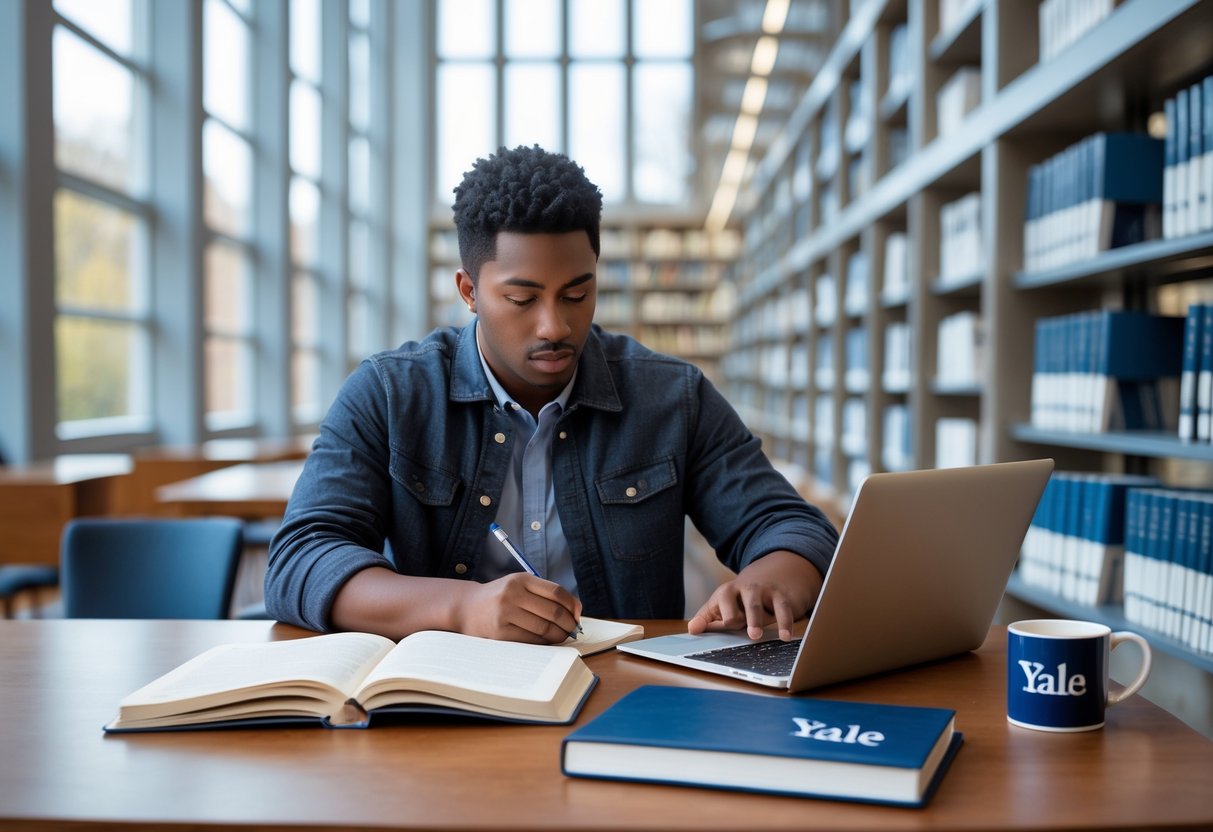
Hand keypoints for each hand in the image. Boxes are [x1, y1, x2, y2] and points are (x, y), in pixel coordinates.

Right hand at [454, 573, 582, 644]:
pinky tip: (546, 641)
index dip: (572, 605)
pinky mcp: (500, 632)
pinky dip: (544, 642)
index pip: (556, 592)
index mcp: (520, 579)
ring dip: (559, 635)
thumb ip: (543, 594)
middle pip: (553, 611)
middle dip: (568, 624)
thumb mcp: (518, 586)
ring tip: (562, 637)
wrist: (466, 608)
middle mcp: (512, 594)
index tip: (577, 614)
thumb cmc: (499, 598)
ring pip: (544, 628)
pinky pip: (531, 640)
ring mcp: (505, 613)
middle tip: (573, 630)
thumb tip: (575, 611)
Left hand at [687, 551, 822, 641]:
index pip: (718, 606)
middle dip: (734, 616)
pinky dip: (785, 622)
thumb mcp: (724, 604)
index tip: (705, 629)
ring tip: (754, 635)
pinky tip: (785, 636)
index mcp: (726, 592)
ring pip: (756, 604)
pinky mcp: (781, 596)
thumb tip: (692, 629)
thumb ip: (707, 618)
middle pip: (732, 600)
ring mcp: (763, 591)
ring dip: (755, 619)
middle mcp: (743, 589)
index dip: (717, 620)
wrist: (776, 574)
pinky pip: (783, 609)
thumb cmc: (743, 598)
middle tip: (733, 626)